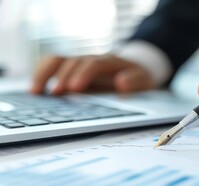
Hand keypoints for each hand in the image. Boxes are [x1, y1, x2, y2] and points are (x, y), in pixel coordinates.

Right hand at [31, 54, 156, 94]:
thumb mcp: (144, 81)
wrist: (134, 72)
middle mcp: (91, 60)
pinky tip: (35, 91)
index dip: (83, 74)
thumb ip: (135, 82)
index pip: (94, 63)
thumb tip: (122, 83)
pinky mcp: (70, 71)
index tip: (74, 88)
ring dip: (44, 74)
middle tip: (55, 93)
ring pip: (57, 60)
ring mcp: (78, 64)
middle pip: (73, 61)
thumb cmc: (138, 79)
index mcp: (110, 62)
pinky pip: (51, 66)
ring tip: (35, 92)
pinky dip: (41, 75)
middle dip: (62, 77)